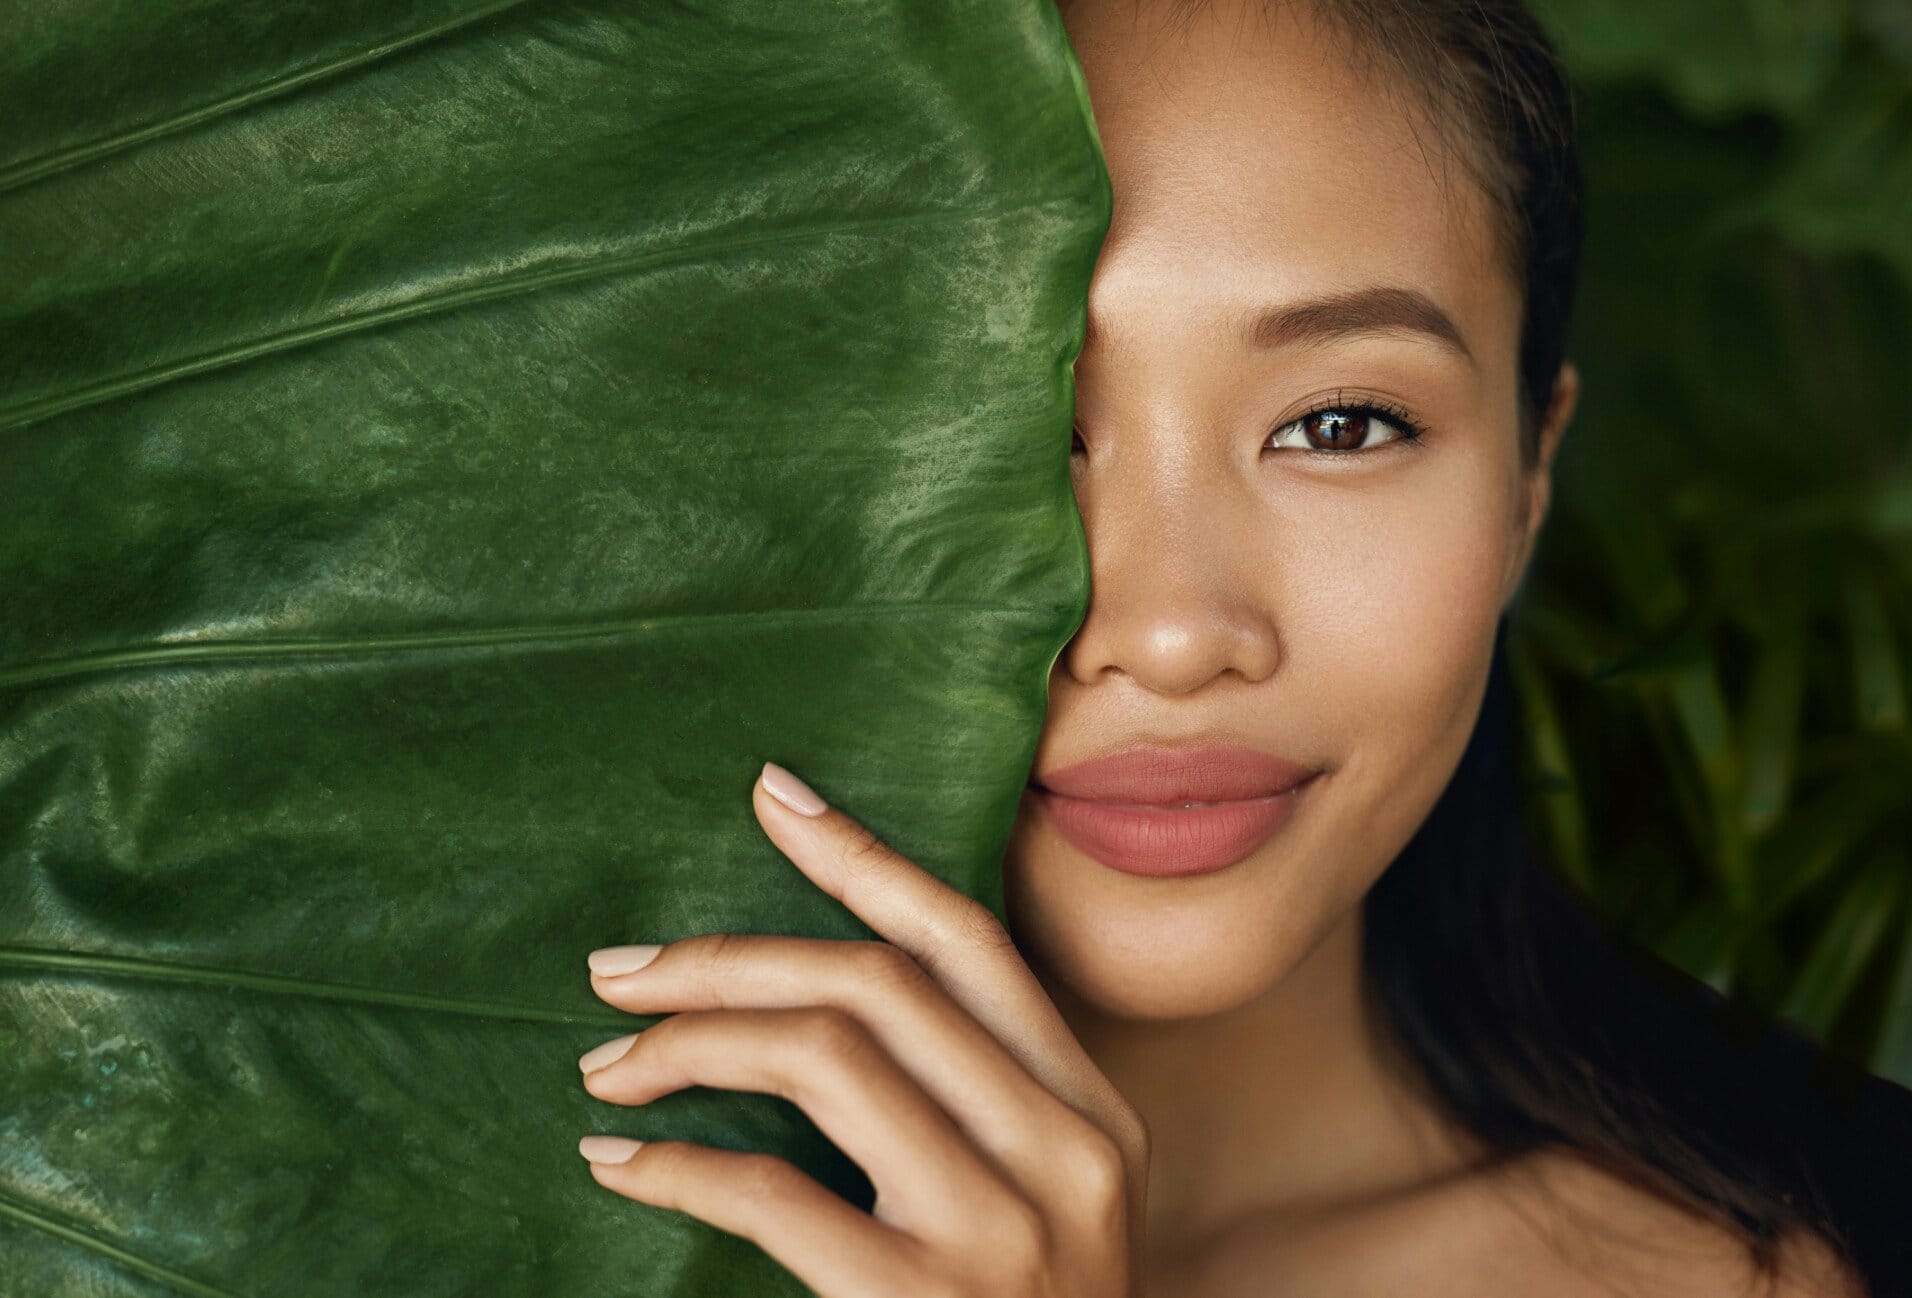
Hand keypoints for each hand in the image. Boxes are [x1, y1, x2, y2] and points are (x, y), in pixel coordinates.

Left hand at [575, 760, 1149, 1297]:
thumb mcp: (1046, 1201)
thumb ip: (976, 1101)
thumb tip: (820, 990)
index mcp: (1095, 1111)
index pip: (968, 942)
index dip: (862, 857)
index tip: (771, 796)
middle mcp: (1069, 1153)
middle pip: (876, 984)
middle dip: (727, 956)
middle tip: (618, 969)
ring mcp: (1006, 1234)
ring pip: (823, 1059)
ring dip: (689, 1045)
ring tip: (610, 1065)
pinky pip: (771, 1195)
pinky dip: (676, 1168)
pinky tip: (622, 1166)